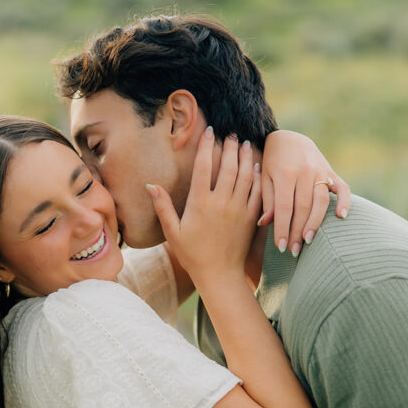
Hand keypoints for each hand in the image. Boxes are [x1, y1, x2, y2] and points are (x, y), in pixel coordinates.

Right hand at [146, 128, 260, 286]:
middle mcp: (221, 202)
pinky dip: (257, 176)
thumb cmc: (193, 255)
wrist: (220, 275)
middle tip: (231, 134)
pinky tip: (256, 166)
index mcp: (200, 203)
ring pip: (245, 175)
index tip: (209, 132)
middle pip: (227, 166)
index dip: (206, 146)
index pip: (203, 166)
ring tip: (245, 144)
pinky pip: (257, 191)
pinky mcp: (251, 217)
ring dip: (245, 157)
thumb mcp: (173, 232)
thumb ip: (163, 207)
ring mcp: (238, 209)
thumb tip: (150, 185)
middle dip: (230, 147)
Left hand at [259, 130, 350, 255]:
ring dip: (315, 223)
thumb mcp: (264, 177)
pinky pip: (342, 187)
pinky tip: (342, 216)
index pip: (283, 207)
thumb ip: (266, 200)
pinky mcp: (331, 171)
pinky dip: (344, 201)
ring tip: (308, 241)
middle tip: (294, 251)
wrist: (288, 138)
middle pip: (302, 207)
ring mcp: (320, 170)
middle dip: (298, 231)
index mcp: (284, 173)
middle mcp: (304, 171)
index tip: (281, 247)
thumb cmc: (271, 161)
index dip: (282, 229)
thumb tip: (265, 224)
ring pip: (320, 201)